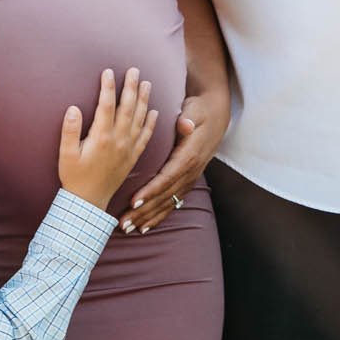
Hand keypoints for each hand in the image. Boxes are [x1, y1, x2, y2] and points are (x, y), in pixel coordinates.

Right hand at [58, 68, 156, 210]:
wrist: (89, 202)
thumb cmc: (74, 177)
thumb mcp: (66, 154)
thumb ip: (69, 130)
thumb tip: (74, 108)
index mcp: (101, 137)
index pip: (106, 105)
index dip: (108, 87)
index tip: (108, 71)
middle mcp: (118, 140)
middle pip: (127, 107)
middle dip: (131, 87)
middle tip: (134, 69)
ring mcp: (128, 148)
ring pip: (139, 119)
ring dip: (144, 99)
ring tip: (146, 83)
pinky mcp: (133, 157)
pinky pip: (146, 136)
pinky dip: (151, 123)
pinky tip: (154, 111)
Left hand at [119, 87, 229, 234]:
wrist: (216, 114)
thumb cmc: (199, 111)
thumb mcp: (194, 110)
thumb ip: (188, 119)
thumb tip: (185, 124)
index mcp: (188, 157)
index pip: (167, 178)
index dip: (151, 191)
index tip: (134, 201)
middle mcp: (190, 172)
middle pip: (165, 197)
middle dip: (144, 212)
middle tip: (124, 223)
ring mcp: (190, 179)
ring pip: (168, 203)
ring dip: (148, 218)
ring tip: (129, 229)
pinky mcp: (187, 181)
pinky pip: (173, 202)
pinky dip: (159, 215)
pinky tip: (146, 227)